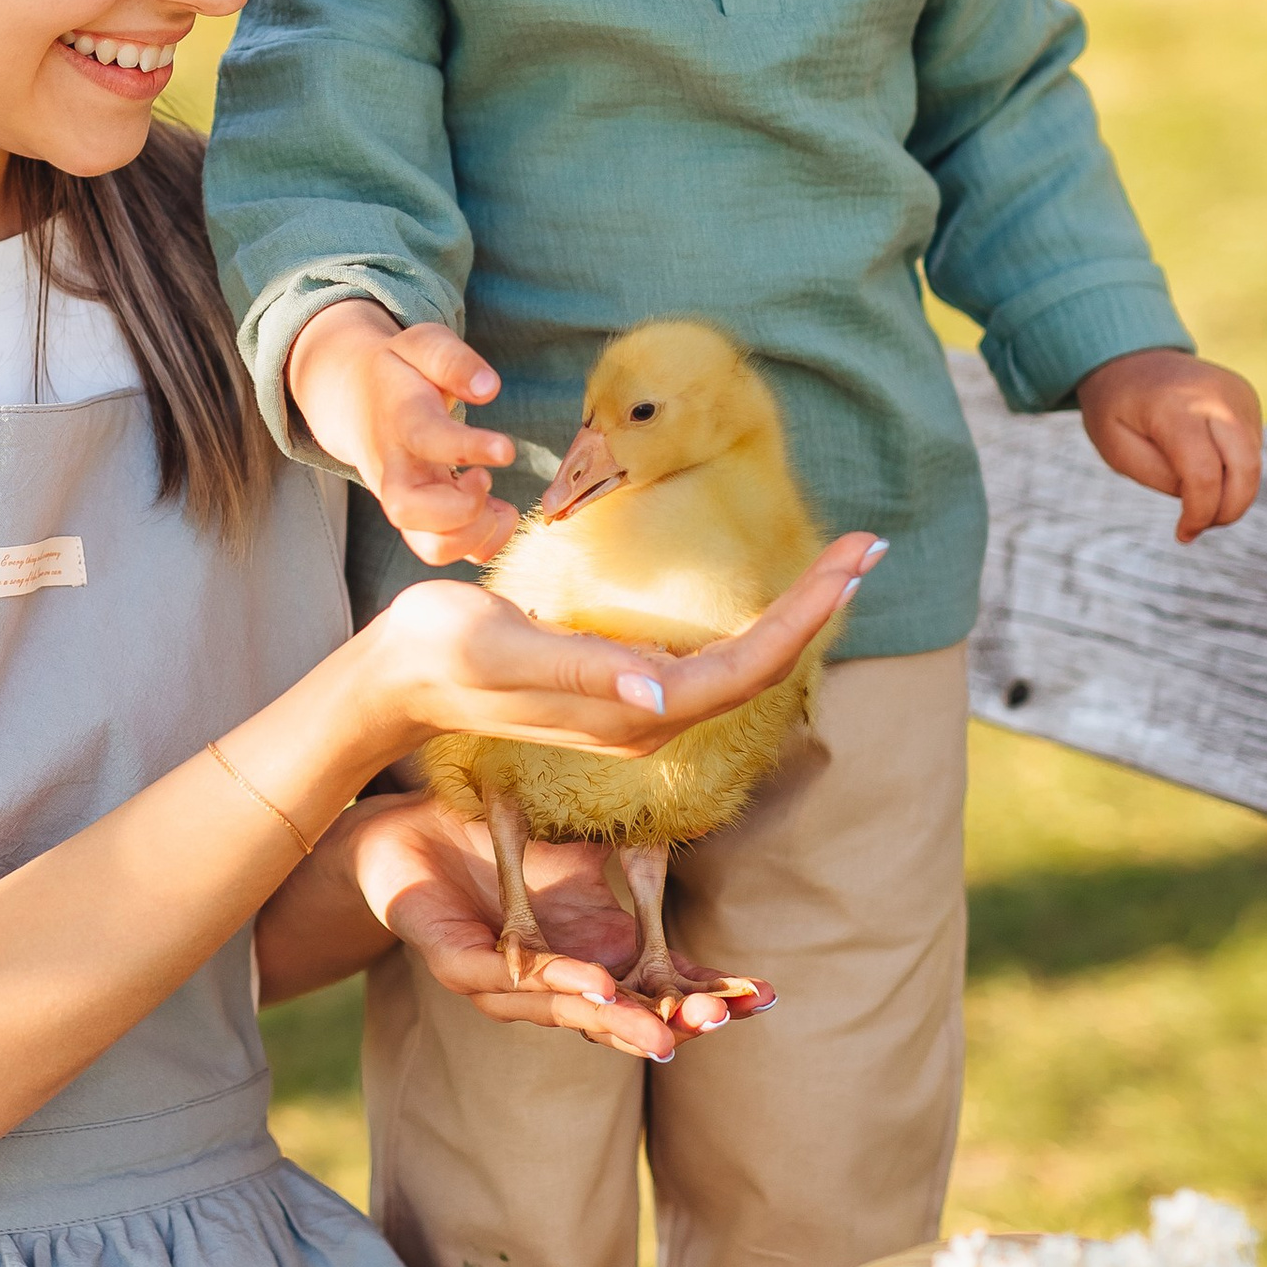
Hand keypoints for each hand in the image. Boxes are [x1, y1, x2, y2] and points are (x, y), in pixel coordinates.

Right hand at [286, 299, 519, 564]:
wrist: (352, 400)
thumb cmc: (398, 371)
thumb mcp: (421, 345)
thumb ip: (453, 360)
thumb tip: (489, 388)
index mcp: (400, 420)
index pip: (427, 439)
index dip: (468, 448)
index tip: (507, 449)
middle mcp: (395, 469)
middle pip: (407, 512)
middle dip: (460, 508)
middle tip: (485, 479)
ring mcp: (404, 499)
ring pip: (429, 546)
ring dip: (474, 535)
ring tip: (496, 504)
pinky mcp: (417, 519)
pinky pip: (445, 552)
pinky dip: (481, 544)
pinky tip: (496, 512)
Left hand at [347, 797, 769, 1062]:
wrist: (406, 826)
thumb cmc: (497, 833)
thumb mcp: (583, 839)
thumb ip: (635, 848)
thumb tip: (702, 828)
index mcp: (595, 949)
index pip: (661, 986)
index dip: (708, 994)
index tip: (762, 997)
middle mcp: (556, 976)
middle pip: (624, 1016)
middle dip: (673, 1023)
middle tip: (719, 1024)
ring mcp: (506, 981)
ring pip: (569, 1012)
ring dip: (618, 1021)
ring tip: (663, 1028)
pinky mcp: (458, 964)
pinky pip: (509, 981)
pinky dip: (555, 984)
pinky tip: (594, 984)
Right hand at [356, 535, 884, 767]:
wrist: (396, 680)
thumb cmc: (441, 653)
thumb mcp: (503, 652)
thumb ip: (582, 671)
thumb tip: (660, 692)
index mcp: (632, 714)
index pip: (744, 669)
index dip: (804, 616)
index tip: (852, 560)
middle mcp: (648, 721)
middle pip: (759, 669)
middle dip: (818, 608)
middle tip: (870, 545)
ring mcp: (639, 711)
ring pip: (742, 669)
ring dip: (796, 616)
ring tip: (843, 564)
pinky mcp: (625, 691)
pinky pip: (713, 665)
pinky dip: (757, 624)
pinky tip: (774, 599)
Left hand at [1076, 349, 1261, 542]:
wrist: (1131, 357)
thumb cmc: (1117, 408)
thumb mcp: (1116, 447)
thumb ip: (1159, 476)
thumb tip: (1203, 496)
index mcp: (1175, 407)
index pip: (1203, 474)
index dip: (1199, 514)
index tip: (1183, 535)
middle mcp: (1216, 397)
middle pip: (1246, 469)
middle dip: (1228, 510)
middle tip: (1199, 527)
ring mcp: (1238, 395)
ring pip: (1252, 463)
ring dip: (1230, 491)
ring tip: (1192, 492)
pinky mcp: (1248, 399)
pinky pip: (1251, 449)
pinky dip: (1232, 469)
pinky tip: (1202, 460)